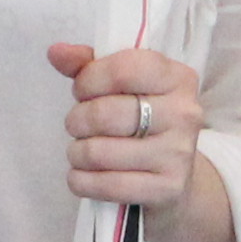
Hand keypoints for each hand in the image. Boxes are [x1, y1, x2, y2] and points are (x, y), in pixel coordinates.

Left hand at [52, 42, 238, 241]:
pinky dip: (81, 181)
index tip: (82, 91)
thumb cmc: (142, 126)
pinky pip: (105, 185)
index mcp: (177, 77)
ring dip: (77, 153)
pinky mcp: (167, 189)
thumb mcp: (122, 89)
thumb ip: (89, 66)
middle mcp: (184, 113)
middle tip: (77, 126)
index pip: (122, 70)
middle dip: (77, 121)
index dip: (88, 80)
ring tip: (81, 152)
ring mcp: (178, 153)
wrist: (174, 182)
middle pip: (105, 113)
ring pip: (99, 152)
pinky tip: (83, 176)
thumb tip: (55, 52)